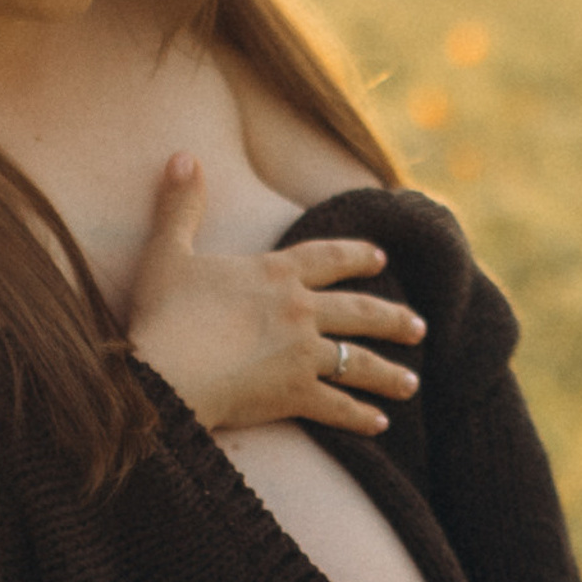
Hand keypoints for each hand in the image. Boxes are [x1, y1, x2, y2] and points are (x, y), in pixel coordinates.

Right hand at [125, 155, 425, 434]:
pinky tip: (379, 424)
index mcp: (276, 273)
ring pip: (360, 361)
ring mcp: (303, 353)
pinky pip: (338, 406)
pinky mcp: (296, 393)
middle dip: (393, 319)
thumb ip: (180, 206)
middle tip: (419, 327)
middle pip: (360, 312)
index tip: (381, 259)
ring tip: (411, 384)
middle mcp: (300, 310)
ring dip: (389, 374)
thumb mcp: (167, 252)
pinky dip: (360, 417)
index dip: (356, 257)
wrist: (164, 372)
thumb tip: (181, 157)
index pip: (328, 258)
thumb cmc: (162, 314)